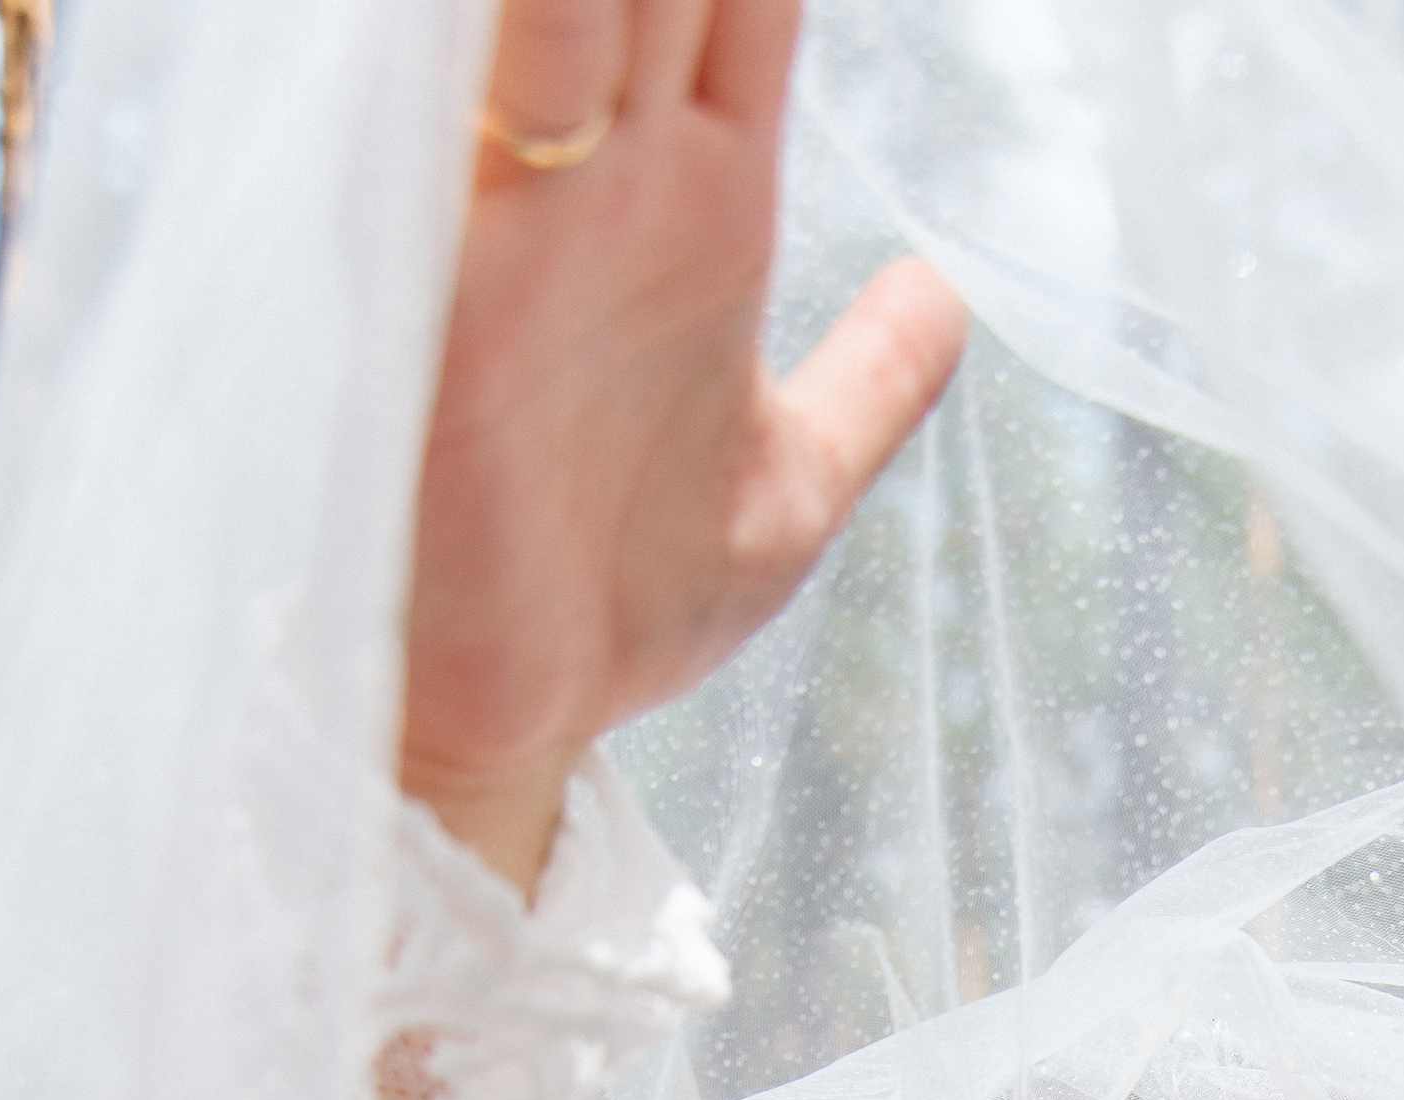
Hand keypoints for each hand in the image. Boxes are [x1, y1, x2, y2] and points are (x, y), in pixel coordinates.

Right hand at [402, 0, 965, 887]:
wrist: (507, 727)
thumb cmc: (617, 606)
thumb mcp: (792, 496)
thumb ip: (872, 389)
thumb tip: (951, 297)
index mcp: (704, 194)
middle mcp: (612, 170)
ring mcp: (527, 209)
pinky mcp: (452, 274)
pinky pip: (469, 108)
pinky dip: (511, 37)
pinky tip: (550, 25)